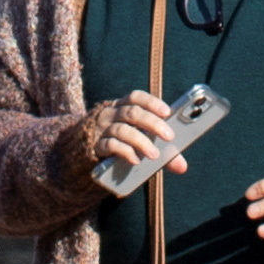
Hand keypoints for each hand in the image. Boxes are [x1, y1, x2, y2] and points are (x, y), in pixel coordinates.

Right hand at [69, 91, 189, 188]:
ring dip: (141, 141)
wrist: (81, 155)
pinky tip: (135, 160)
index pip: (135, 97)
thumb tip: (182, 167)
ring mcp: (101, 130)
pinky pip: (110, 145)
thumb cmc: (118, 144)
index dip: (151, 102)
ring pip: (122, 130)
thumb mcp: (138, 143)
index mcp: (121, 107)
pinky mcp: (94, 146)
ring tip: (154, 154)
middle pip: (132, 113)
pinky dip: (125, 152)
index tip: (167, 111)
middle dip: (152, 123)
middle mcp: (110, 115)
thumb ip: (160, 152)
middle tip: (169, 136)